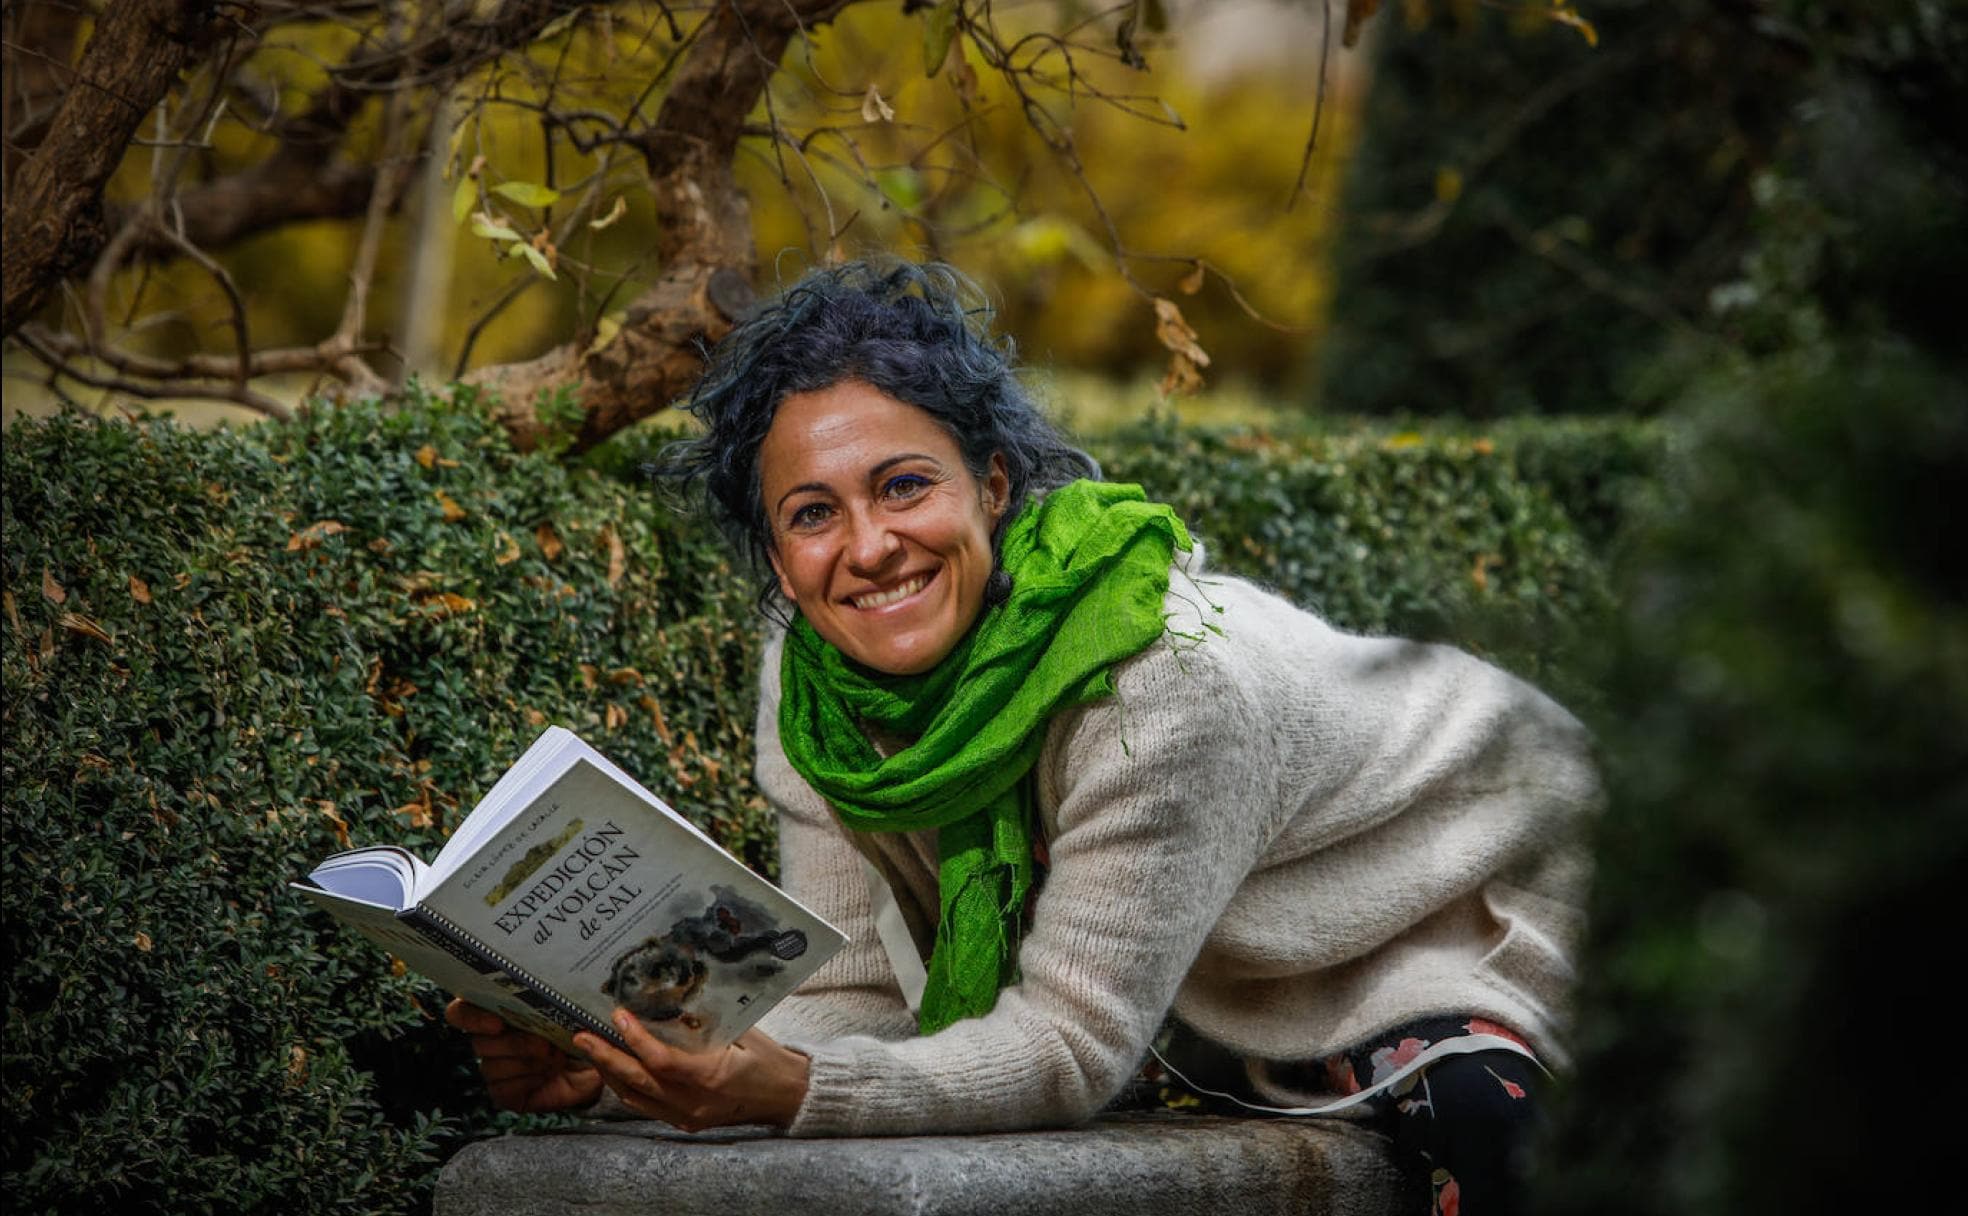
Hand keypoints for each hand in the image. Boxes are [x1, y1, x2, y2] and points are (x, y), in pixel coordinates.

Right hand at [446, 998, 602, 1112]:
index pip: (460, 1012)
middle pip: (479, 1043)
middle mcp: (491, 1040)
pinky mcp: (504, 1093)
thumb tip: (543, 989)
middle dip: (517, 1044)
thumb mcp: (567, 1008)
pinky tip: (547, 1075)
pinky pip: (502, 1089)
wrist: (600, 1061)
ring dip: (529, 1063)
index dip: (472, 1018)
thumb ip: (548, 998)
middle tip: (547, 1044)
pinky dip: (529, 1081)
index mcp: (498, 1011)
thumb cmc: (580, 1028)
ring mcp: (495, 1068)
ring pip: (491, 1067)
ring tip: (556, 1058)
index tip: (498, 1023)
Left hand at [573, 1009, 810, 1131]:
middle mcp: (694, 1102)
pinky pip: (646, 1106)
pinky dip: (627, 1087)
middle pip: (638, 1082)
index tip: (618, 1015)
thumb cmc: (768, 1058)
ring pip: (635, 1097)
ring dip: (610, 1073)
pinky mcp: (685, 1122)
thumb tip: (670, 996)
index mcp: (711, 1077)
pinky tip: (616, 1069)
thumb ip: (706, 1022)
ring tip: (591, 1049)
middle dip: (605, 1058)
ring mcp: (687, 1116)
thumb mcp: (742, 1031)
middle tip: (581, 1036)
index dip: (635, 1039)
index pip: (661, 1061)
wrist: (786, 1096)